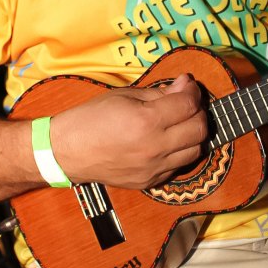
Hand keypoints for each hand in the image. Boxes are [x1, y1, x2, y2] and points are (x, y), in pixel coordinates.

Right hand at [51, 74, 208, 188]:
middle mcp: (154, 147)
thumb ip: (159, 92)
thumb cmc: (91, 119)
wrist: (67, 151)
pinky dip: (180, 152)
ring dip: (193, 134)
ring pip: (195, 151)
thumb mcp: (124, 95)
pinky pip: (178, 166)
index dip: (192, 91)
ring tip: (180, 122)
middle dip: (198, 111)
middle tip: (187, 103)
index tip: (187, 85)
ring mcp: (154, 168)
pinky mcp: (150, 181)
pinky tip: (167, 141)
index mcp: (146, 120)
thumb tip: (185, 86)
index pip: (189, 104)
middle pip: (199, 129)